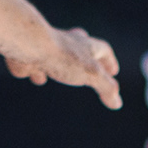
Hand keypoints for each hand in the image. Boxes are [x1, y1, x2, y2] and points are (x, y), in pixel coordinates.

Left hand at [7, 25, 122, 109]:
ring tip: (64, 73)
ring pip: (59, 56)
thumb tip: (117, 103)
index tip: (113, 72)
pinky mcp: (30, 57)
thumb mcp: (92, 74)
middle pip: (82, 48)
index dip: (109, 62)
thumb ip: (106, 88)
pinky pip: (37, 65)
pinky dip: (39, 72)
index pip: (103, 51)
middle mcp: (67, 45)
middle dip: (88, 58)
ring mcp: (48, 49)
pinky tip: (39, 78)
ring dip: (63, 64)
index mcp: (85, 45)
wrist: (29, 46)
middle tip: (93, 65)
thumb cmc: (63, 57)